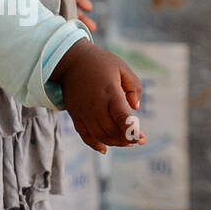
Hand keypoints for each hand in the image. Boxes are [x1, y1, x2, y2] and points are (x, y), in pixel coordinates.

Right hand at [49, 39, 142, 153]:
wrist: (70, 61)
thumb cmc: (100, 63)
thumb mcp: (122, 68)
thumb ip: (134, 87)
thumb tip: (135, 107)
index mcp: (110, 91)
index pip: (121, 117)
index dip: (131, 130)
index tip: (140, 138)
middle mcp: (95, 104)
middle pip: (111, 130)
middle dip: (126, 139)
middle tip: (138, 139)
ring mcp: (84, 111)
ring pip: (100, 136)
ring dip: (115, 142)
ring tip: (126, 142)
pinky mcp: (75, 115)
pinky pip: (85, 135)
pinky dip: (95, 144)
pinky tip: (104, 149)